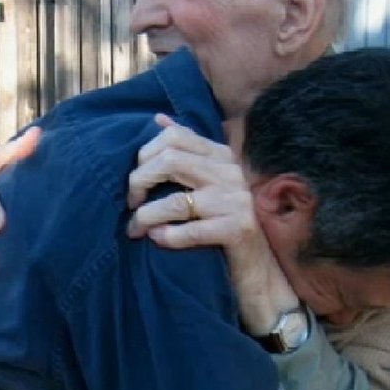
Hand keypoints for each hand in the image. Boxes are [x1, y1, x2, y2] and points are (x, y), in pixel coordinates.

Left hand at [126, 114, 298, 334]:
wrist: (258, 270)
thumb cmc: (224, 224)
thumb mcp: (208, 183)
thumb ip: (187, 151)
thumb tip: (158, 119)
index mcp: (222, 156)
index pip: (175, 137)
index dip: (145, 155)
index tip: (135, 181)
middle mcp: (231, 173)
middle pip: (171, 161)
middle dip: (139, 182)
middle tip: (131, 204)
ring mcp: (237, 201)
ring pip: (175, 200)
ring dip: (146, 216)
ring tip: (135, 229)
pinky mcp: (239, 230)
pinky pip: (191, 230)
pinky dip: (167, 236)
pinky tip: (157, 240)